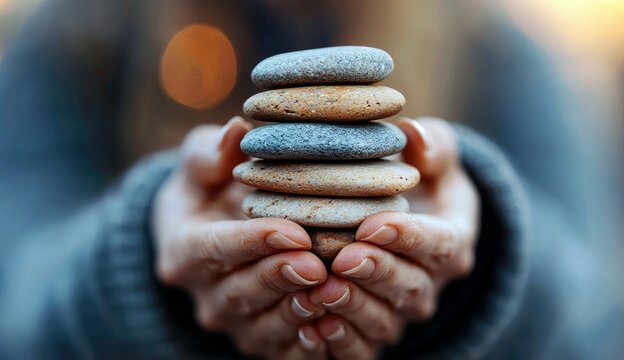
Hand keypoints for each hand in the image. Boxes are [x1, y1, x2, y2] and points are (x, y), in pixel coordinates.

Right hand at [152, 117, 328, 358]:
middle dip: (280, 278)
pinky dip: (307, 341)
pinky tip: (334, 322)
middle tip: (317, 264)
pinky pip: (283, 349)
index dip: (253, 242)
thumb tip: (237, 130)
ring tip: (330, 292)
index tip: (293, 231)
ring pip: (263, 325)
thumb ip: (209, 150)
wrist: (206, 239)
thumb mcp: (199, 167)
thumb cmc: (208, 193)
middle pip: (240, 292)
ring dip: (296, 311)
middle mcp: (204, 295)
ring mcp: (232, 324)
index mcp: (184, 250)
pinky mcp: (259, 340)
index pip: (214, 249)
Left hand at [305, 117, 479, 358]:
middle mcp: (429, 284)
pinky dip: (339, 339)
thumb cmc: (421, 187)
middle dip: (376, 272)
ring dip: (353, 307)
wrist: (411, 230)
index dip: (408, 237)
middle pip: (409, 286)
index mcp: (450, 243)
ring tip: (322, 291)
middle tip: (344, 258)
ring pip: (384, 319)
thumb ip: (434, 146)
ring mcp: (401, 313)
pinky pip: (361, 347)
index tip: (374, 225)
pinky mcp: (374, 332)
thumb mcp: (438, 163)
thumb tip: (415, 136)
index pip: (439, 244)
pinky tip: (312, 325)